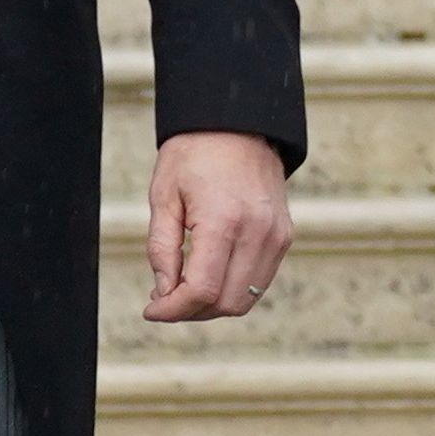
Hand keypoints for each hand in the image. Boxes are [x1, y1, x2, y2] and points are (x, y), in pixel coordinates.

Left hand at [144, 131, 291, 321]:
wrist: (238, 124)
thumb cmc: (194, 154)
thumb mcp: (164, 196)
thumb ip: (162, 249)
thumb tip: (165, 293)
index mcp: (224, 220)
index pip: (202, 290)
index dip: (173, 310)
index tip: (151, 309)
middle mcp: (257, 232)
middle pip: (225, 303)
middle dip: (191, 311)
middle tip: (165, 299)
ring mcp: (276, 236)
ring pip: (246, 299)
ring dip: (212, 305)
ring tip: (185, 288)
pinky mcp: (284, 236)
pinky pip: (259, 281)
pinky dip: (232, 289)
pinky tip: (210, 275)